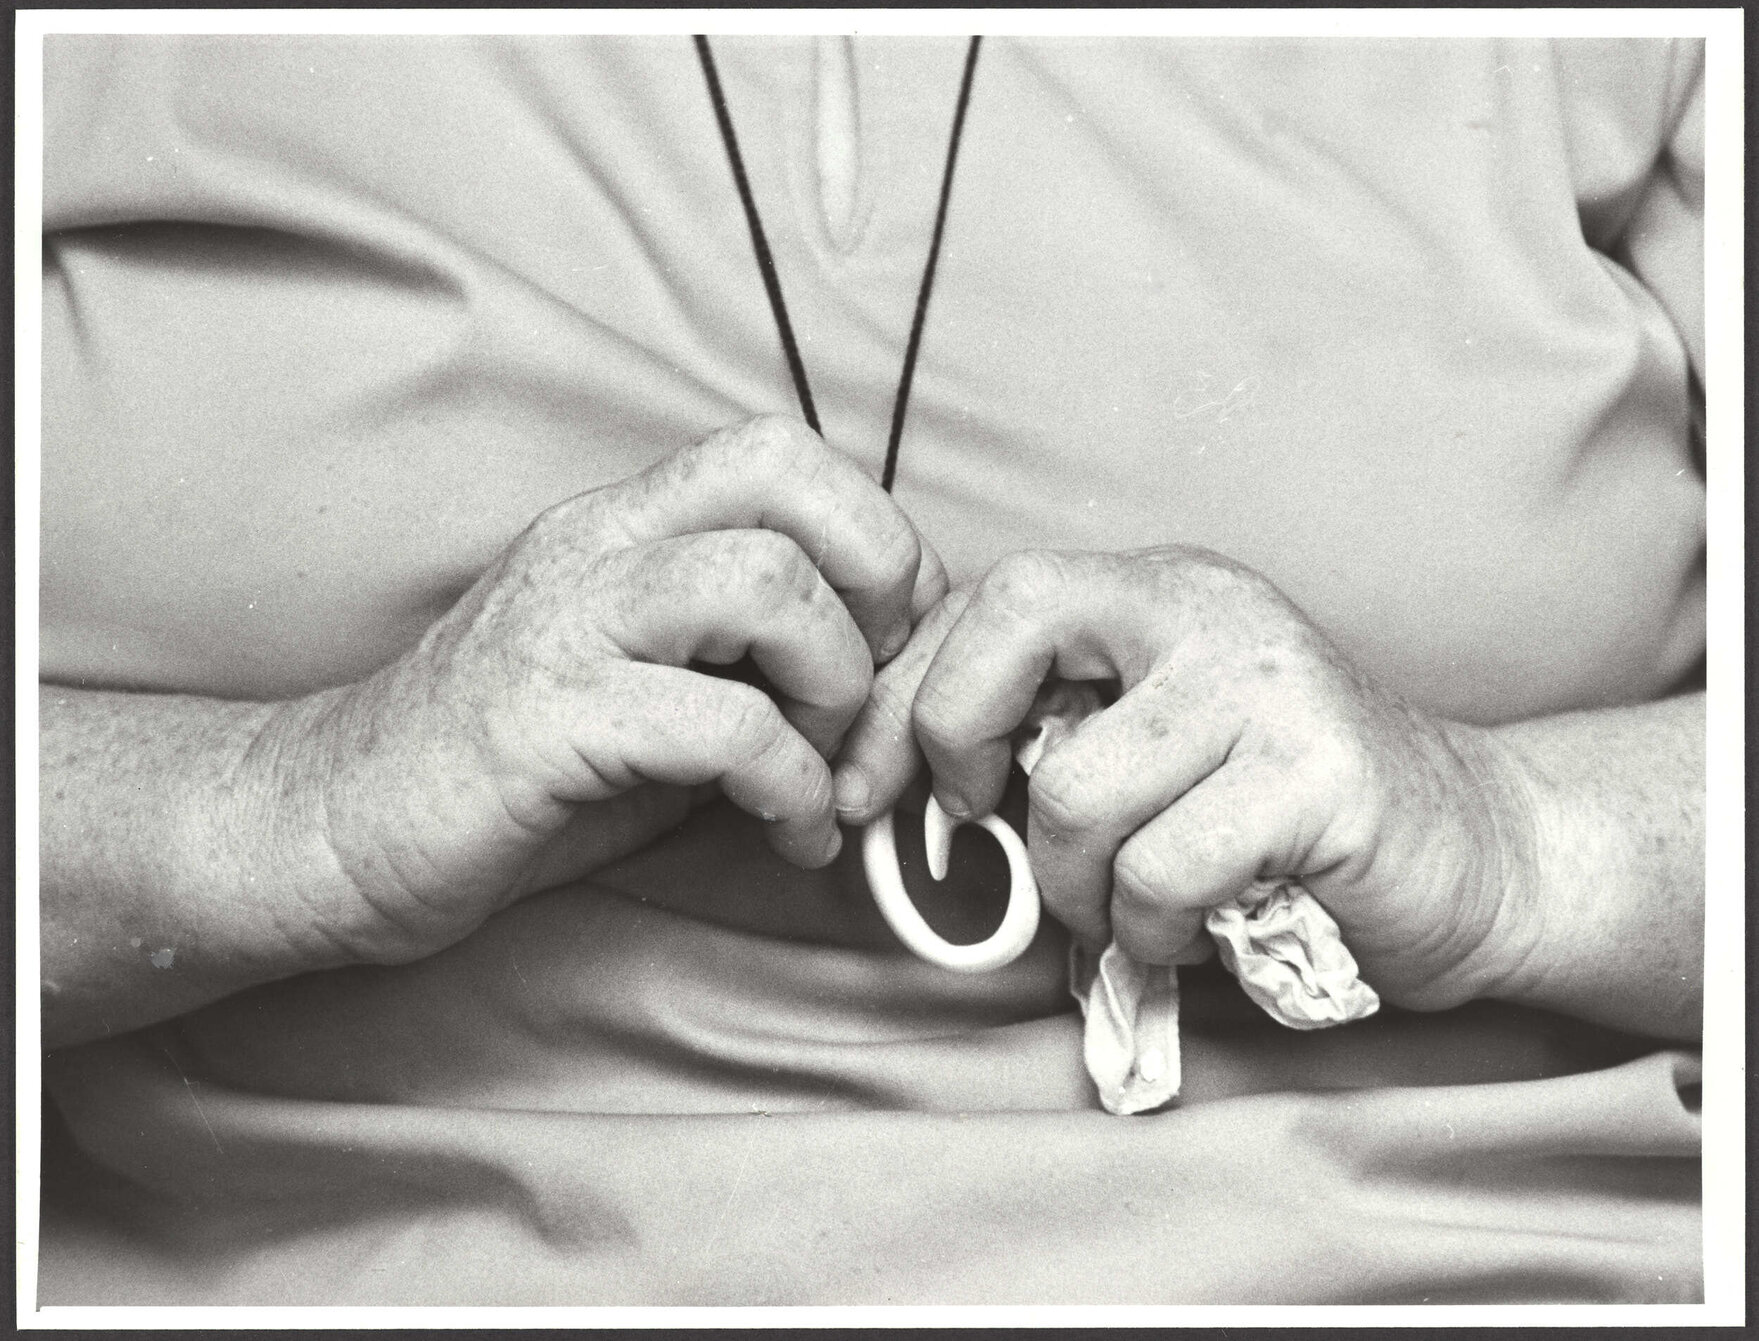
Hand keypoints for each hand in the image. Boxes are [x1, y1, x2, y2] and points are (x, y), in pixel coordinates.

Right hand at [259, 416, 945, 964]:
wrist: (335, 823)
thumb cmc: (514, 764)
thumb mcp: (649, 683)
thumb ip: (747, 657)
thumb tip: (887, 677)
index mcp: (622, 525)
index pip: (781, 451)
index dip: (875, 535)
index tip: (892, 643)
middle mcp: (595, 547)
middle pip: (787, 481)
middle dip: (879, 586)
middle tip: (878, 694)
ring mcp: (565, 623)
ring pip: (762, 582)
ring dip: (837, 687)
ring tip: (828, 770)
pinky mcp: (545, 719)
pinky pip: (721, 726)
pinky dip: (789, 785)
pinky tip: (786, 831)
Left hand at [836, 546, 1537, 1011]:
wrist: (1477, 852)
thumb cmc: (1284, 816)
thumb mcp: (1153, 745)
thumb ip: (1046, 734)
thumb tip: (891, 778)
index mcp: (1156, 591)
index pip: (986, 596)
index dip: (899, 694)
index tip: (865, 787)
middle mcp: (1208, 609)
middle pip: (1012, 624)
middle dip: (954, 744)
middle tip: (980, 826)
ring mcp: (1267, 683)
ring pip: (1075, 789)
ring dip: (1077, 886)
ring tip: (1131, 905)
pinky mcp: (1317, 772)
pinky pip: (1160, 869)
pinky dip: (1150, 928)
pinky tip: (1193, 927)